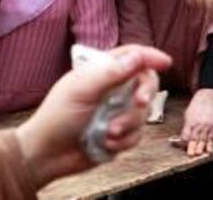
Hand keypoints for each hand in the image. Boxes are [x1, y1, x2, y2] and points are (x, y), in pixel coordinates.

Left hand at [15, 45, 171, 188]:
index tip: (166, 63)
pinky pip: (137, 134)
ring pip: (144, 112)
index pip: (133, 56)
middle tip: (141, 102)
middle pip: (146, 83)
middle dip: (145, 94)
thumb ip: (111, 72)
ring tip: (107, 133)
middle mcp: (115, 89)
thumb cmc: (58, 116)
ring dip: (128, 124)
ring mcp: (119, 111)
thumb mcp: (82, 89)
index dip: (150, 57)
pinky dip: (123, 141)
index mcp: (103, 71)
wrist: (46, 155)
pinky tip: (105, 143)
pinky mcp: (121, 134)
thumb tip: (139, 56)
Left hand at [181, 89, 212, 156]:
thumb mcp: (187, 115)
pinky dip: (211, 144)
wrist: (208, 98)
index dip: (183, 142)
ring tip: (199, 154)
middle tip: (191, 154)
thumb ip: (186, 126)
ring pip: (203, 140)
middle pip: (194, 139)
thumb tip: (184, 136)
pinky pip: (212, 137)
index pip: (185, 135)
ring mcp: (206, 126)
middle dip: (192, 148)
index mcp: (190, 122)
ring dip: (201, 148)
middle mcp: (198, 125)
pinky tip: (210, 150)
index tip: (182, 146)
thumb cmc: (196, 105)